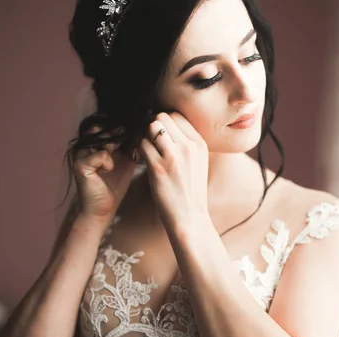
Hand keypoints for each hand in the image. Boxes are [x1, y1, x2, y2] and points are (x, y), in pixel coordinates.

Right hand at [73, 125, 137, 218]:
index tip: (132, 133)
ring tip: (116, 155)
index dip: (120, 128)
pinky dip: (109, 162)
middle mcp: (85, 146)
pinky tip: (108, 170)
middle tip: (126, 145)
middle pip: (101, 127)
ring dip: (112, 144)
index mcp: (95, 144)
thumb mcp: (127, 161)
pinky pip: (100, 155)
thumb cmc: (114, 185)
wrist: (105, 208)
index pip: (106, 125)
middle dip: (117, 133)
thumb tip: (142, 130)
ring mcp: (80, 155)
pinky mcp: (80, 166)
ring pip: (100, 137)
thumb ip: (130, 145)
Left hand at [136, 112, 209, 228]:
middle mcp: (189, 147)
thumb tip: (165, 125)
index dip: (164, 122)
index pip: (177, 115)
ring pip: (151, 128)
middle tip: (150, 141)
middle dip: (152, 126)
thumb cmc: (189, 191)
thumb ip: (186, 143)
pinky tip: (141, 159)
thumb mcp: (198, 163)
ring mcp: (174, 156)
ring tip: (146, 150)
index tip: (159, 135)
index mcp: (200, 144)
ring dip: (144, 136)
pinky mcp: (158, 168)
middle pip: (162, 117)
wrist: (189, 218)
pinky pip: (141, 145)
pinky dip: (138, 149)